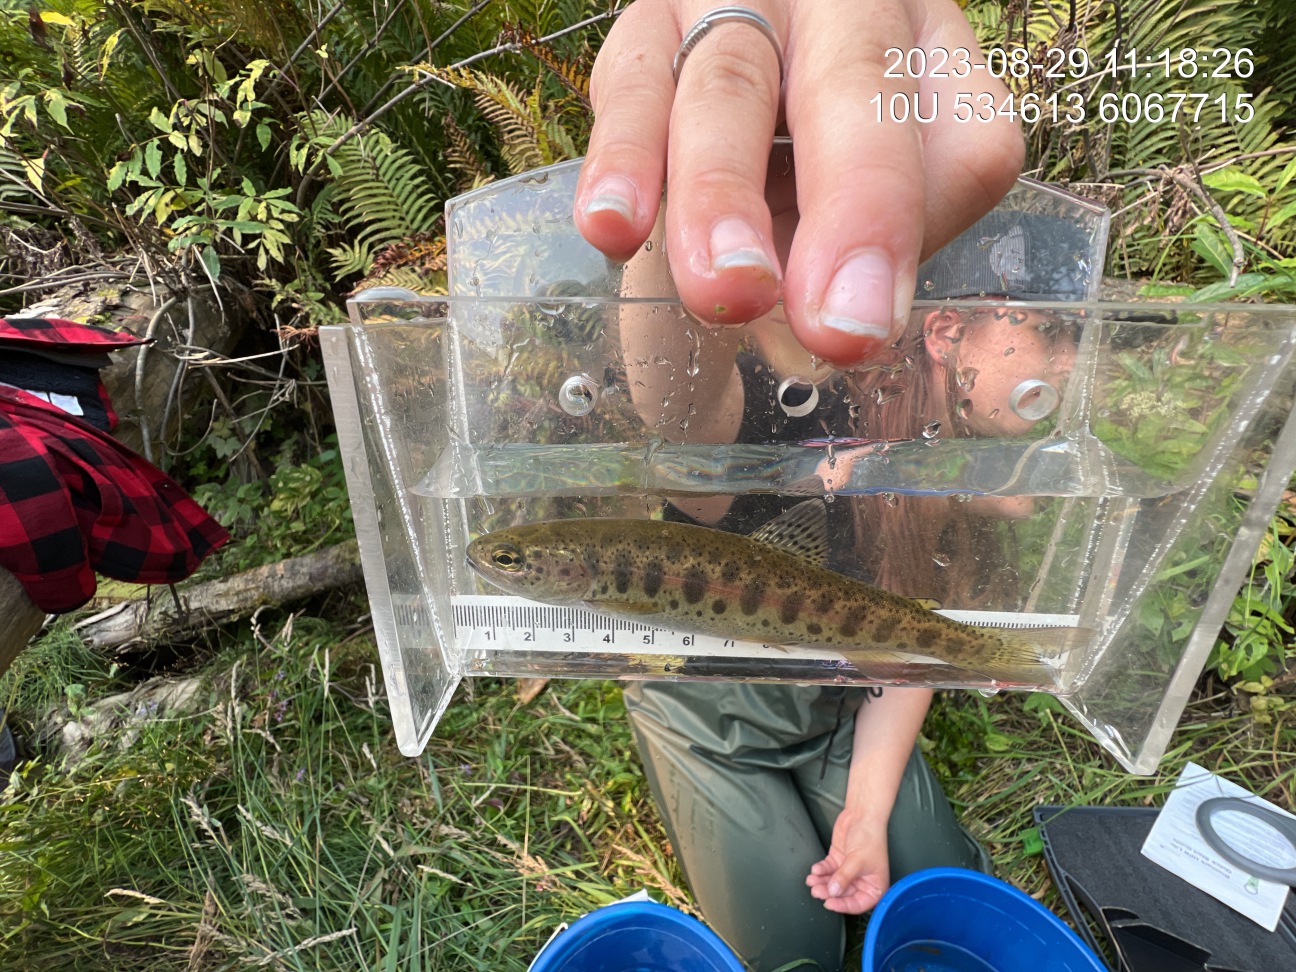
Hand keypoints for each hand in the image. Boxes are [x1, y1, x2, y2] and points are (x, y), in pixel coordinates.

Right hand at [575, 0, 1023, 365]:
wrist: (714, 98)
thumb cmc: (807, 168)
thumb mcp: (857, 206)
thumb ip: (843, 264)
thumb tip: (801, 347)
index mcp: (931, 64)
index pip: (956, 142)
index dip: (906, 234)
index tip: (859, 327)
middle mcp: (847, 14)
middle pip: (856, 86)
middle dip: (846, 207)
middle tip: (825, 319)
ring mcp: (742, 5)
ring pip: (732, 88)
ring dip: (724, 197)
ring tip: (721, 290)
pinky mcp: (648, 26)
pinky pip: (633, 87)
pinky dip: (623, 162)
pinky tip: (612, 226)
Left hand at [805, 804, 889, 913]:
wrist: (863, 814)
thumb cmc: (870, 836)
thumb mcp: (858, 860)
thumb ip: (844, 878)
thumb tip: (833, 892)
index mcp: (874, 885)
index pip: (858, 904)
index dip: (843, 905)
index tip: (830, 903)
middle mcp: (862, 880)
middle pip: (842, 894)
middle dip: (828, 892)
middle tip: (817, 891)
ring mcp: (849, 870)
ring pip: (833, 882)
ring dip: (821, 882)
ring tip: (812, 880)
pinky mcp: (839, 860)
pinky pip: (828, 870)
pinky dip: (821, 870)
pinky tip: (816, 869)